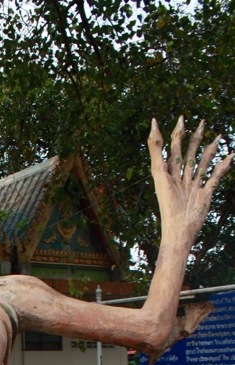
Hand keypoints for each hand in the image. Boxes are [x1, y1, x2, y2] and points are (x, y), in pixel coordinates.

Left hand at [148, 116, 232, 245]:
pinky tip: (231, 156)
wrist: (179, 230)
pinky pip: (216, 176)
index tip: (182, 118)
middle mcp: (181, 177)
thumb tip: (154, 125)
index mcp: (169, 172)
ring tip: (218, 136)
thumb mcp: (159, 173)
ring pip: (203, 162)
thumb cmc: (167, 204)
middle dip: (195, 137)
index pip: (173, 147)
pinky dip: (223, 166)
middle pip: (189, 152)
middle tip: (202, 122)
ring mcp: (194, 185)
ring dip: (210, 149)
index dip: (177, 133)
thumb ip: (156, 150)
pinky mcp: (206, 193)